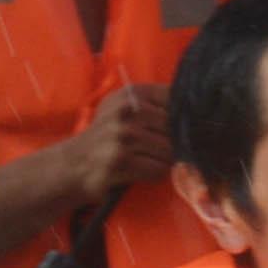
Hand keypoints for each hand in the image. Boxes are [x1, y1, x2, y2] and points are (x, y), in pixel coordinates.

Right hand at [51, 84, 175, 207]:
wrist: (72, 164)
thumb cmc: (105, 136)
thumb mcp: (123, 108)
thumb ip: (153, 103)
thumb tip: (196, 112)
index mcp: (131, 93)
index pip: (175, 100)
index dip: (182, 117)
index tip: (178, 127)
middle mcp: (127, 110)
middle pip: (175, 129)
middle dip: (173, 144)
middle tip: (160, 151)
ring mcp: (123, 136)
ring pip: (169, 151)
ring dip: (164, 161)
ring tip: (148, 161)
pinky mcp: (121, 161)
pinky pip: (158, 170)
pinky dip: (154, 174)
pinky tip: (141, 171)